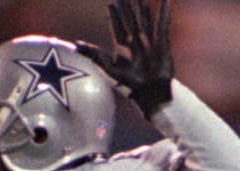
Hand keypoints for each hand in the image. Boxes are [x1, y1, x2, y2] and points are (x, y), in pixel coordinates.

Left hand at [76, 0, 172, 118]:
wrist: (149, 92)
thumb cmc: (128, 83)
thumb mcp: (107, 67)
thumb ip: (93, 54)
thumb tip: (75, 44)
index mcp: (123, 47)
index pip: (117, 27)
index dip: (114, 16)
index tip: (111, 4)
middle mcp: (136, 42)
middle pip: (130, 19)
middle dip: (128, 7)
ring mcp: (149, 41)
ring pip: (145, 18)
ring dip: (143, 6)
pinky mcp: (161, 42)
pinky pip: (162, 23)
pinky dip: (164, 11)